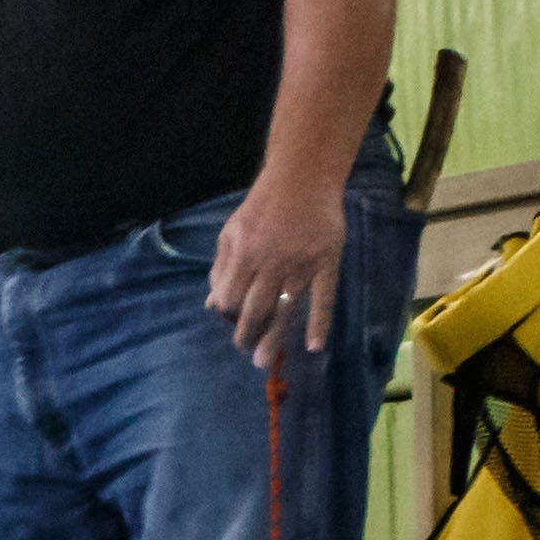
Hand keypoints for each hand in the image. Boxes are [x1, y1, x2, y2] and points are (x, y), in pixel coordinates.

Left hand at [209, 171, 348, 362]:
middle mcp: (271, 263)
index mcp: (244, 255)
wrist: (303, 179)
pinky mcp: (327, 262)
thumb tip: (212, 305)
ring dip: (273, 338)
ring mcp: (302, 264)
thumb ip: (221, 269)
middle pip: (255, 309)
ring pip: (285, 309)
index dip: (226, 314)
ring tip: (263, 360)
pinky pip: (324, 298)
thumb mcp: (231, 233)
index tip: (230, 321)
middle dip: (246, 334)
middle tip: (245, 351)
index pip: (229, 298)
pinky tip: (314, 346)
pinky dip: (319, 323)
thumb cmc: (261, 208)